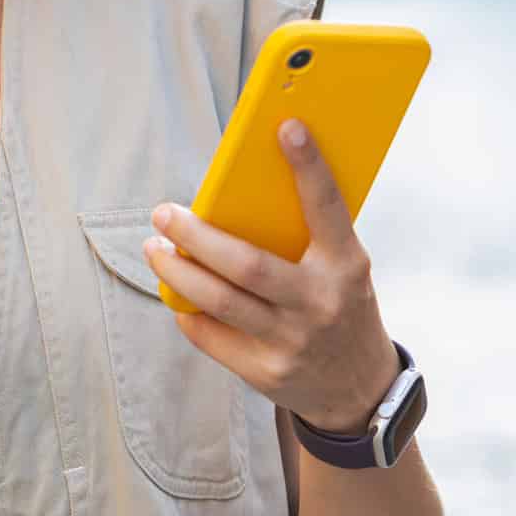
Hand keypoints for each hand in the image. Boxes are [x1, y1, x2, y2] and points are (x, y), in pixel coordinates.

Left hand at [144, 120, 400, 434]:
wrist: (359, 389)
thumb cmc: (342, 309)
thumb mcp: (343, 270)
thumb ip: (306, 239)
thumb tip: (240, 197)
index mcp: (346, 266)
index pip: (327, 207)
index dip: (309, 167)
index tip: (287, 127)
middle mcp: (320, 302)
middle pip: (246, 264)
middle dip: (196, 236)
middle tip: (163, 213)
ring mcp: (292, 342)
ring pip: (220, 301)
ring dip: (178, 271)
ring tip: (155, 248)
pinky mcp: (267, 372)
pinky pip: (212, 336)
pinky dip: (188, 311)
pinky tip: (175, 292)